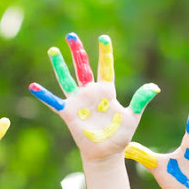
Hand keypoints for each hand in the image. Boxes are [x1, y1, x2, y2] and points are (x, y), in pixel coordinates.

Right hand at [29, 33, 158, 161]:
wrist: (106, 153)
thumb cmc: (120, 135)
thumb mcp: (133, 116)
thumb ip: (140, 100)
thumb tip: (155, 87)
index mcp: (106, 91)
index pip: (105, 67)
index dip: (104, 53)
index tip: (104, 38)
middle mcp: (90, 92)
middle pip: (82, 67)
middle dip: (77, 51)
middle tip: (71, 35)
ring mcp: (78, 102)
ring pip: (66, 79)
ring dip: (59, 65)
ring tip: (53, 50)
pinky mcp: (68, 113)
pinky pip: (54, 102)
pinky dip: (44, 95)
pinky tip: (33, 86)